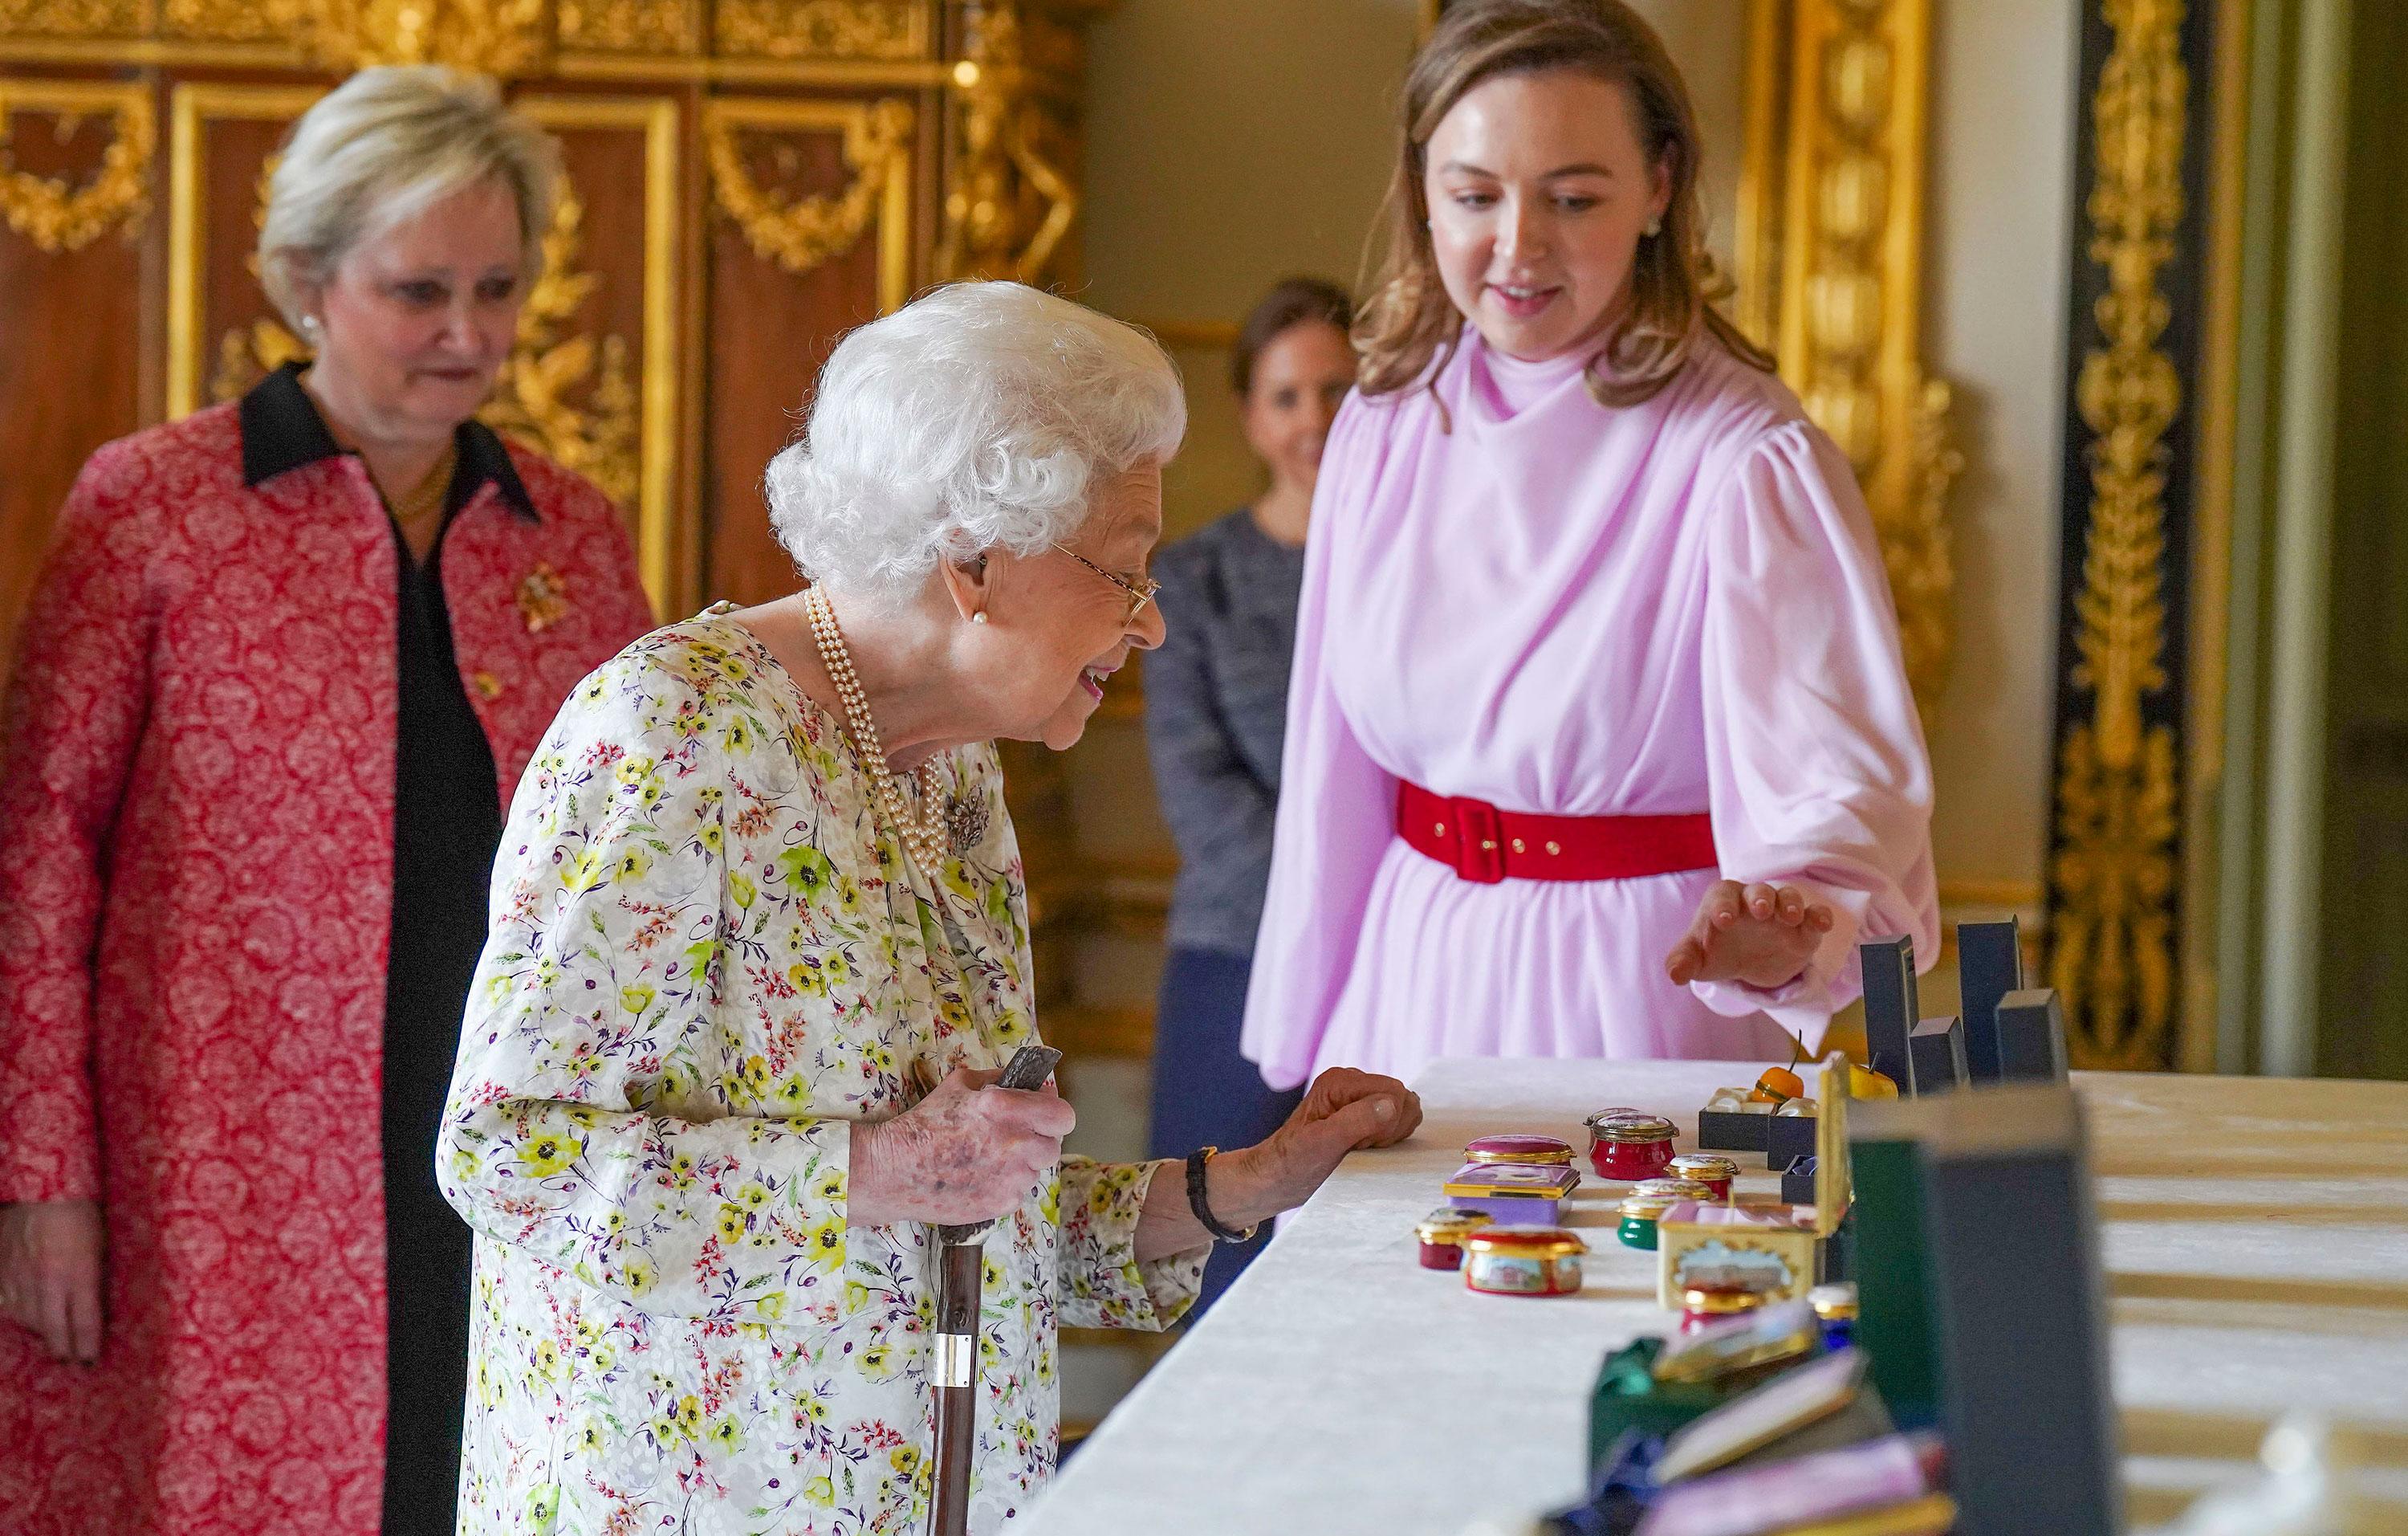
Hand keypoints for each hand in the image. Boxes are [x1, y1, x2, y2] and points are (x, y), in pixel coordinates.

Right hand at [0, 1199, 104, 1363]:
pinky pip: (7, 1305)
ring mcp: (20, 1279)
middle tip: (70, 1360)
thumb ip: (94, 1282)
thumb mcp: (100, 1250)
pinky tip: (29, 1313)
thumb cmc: (83, 1217)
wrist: (45, 1193)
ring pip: (28, 1320)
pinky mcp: (1, 1274)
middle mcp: (48, 1281)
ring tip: (53, 1336)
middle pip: (53, 1330)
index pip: (84, 1324)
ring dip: (41, 1330)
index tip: (89, 1361)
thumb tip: (95, 1313)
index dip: (86, 1347)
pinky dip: (18, 1312)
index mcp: (80, 1274)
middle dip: (63, 1349)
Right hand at [848, 1067, 1075, 1227]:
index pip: (1062, 1115)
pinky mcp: (1002, 1204)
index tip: (1042, 1113)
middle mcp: (1016, 1144)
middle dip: (1038, 1139)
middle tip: (1014, 1138)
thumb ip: (1000, 1080)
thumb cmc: (925, 1123)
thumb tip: (1031, 1084)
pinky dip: (1005, 1184)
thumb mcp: (960, 1084)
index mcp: (1007, 1109)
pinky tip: (980, 1177)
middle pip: (1053, 1145)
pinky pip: (1018, 1192)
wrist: (895, 1170)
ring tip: (989, 1159)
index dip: (1054, 1113)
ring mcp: (1011, 1178)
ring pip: (1036, 1171)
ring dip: (1022, 1164)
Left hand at [1229, 1068, 1422, 1220]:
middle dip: (1389, 1129)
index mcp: (1341, 1081)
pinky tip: (1364, 1151)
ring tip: (1359, 1149)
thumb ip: (1356, 1121)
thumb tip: (1390, 1105)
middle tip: (1358, 1146)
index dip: (1386, 1123)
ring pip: (1404, 1112)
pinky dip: (1389, 1140)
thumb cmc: (1293, 1163)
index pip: (1394, 1093)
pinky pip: (1398, 1123)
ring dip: (1390, 1136)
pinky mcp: (1366, 1116)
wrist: (1278, 1179)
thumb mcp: (1321, 1144)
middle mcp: (1352, 1084)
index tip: (1358, 1142)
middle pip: (1403, 1100)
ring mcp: (1360, 1100)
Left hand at [1664, 880, 1835, 989]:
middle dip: (1760, 899)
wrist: (1744, 963)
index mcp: (1724, 902)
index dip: (1723, 906)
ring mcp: (1780, 914)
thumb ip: (1682, 961)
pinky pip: (1814, 915)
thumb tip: (1675, 974)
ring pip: (1788, 897)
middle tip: (1760, 911)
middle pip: (1758, 891)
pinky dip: (1820, 916)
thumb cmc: (1715, 951)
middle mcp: (1753, 902)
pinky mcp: (1803, 929)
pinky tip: (1822, 924)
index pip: (1722, 896)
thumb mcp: (1696, 959)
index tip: (1723, 921)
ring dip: (1791, 904)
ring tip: (1790, 918)